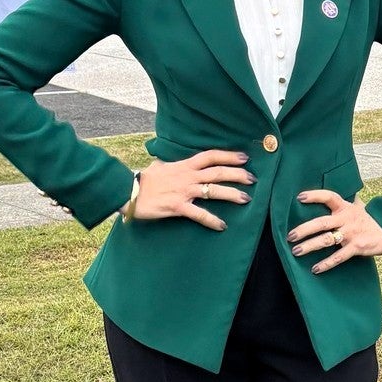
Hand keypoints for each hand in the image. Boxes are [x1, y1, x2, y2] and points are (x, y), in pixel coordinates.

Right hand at [133, 149, 254, 229]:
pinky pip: (199, 214)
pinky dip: (212, 220)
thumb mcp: (160, 166)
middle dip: (238, 174)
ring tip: (246, 199)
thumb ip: (171, 164)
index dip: (229, 155)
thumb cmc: (144, 180)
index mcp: (184, 165)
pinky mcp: (177, 207)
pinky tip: (222, 226)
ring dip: (232, 194)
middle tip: (253, 179)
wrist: (128, 191)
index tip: (244, 157)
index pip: (211, 156)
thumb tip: (171, 162)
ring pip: (214, 190)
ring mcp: (184, 191)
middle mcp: (187, 176)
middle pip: (218, 172)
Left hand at [287, 190, 381, 271]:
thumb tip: (338, 193)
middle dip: (304, 229)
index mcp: (345, 207)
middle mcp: (346, 219)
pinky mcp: (357, 247)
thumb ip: (347, 201)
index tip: (300, 197)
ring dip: (310, 246)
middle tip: (290, 236)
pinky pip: (338, 257)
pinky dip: (326, 264)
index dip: (314, 196)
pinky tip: (315, 269)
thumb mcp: (359, 206)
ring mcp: (351, 234)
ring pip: (326, 240)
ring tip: (296, 251)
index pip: (329, 197)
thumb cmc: (372, 219)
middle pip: (321, 222)